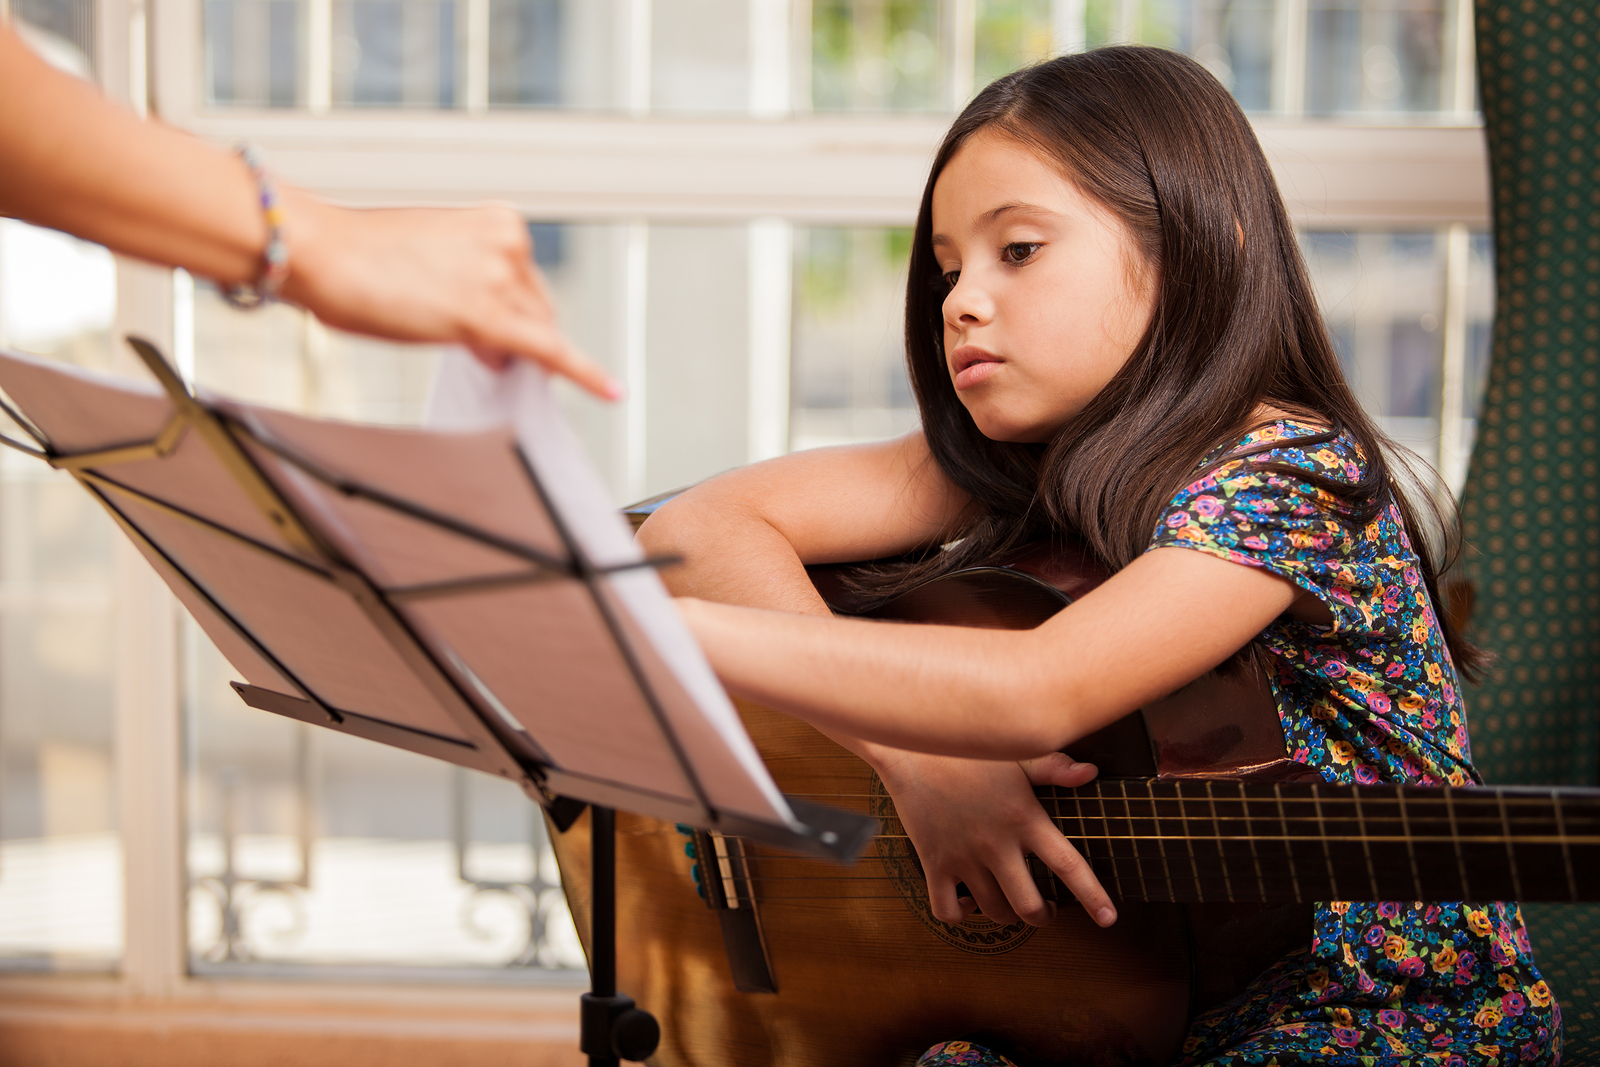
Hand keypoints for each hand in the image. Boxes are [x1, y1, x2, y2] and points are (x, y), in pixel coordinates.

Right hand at [281, 196, 619, 398]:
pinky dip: (586, 375)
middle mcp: (511, 245)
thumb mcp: (432, 258)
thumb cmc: (359, 255)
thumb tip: (499, 338)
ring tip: (436, 324)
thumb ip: (473, 286)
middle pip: (536, 310)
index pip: (527, 283)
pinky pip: (552, 354)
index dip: (506, 309)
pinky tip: (612, 392)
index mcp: (501, 221)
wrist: (320, 251)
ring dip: (504, 349)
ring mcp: (503, 280)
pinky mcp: (492, 319)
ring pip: (532, 335)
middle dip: (509, 330)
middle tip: (454, 329)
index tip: (489, 319)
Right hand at [874, 749, 1117, 928]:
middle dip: (1044, 917)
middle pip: (1030, 906)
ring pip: (994, 911)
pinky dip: (961, 914)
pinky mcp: (934, 863)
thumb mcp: (1015, 755)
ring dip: (1008, 914)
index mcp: (1025, 819)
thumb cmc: (969, 750)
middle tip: (1048, 911)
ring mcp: (964, 857)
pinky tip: (968, 901)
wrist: (913, 748)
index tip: (1108, 919)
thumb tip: (1090, 772)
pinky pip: (947, 909)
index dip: (1093, 897)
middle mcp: (997, 844)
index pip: (1069, 867)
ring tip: (1012, 903)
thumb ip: (1054, 768)